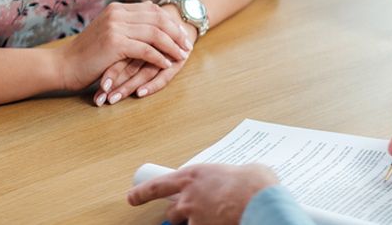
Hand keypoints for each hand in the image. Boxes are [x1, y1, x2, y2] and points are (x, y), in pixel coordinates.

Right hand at [54, 1, 191, 91]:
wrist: (64, 65)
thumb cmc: (86, 54)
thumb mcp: (107, 32)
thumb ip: (126, 24)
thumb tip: (149, 19)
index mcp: (117, 9)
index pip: (152, 9)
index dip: (170, 22)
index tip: (181, 34)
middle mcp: (117, 14)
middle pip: (157, 18)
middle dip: (175, 33)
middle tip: (187, 46)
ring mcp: (116, 27)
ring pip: (155, 34)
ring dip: (172, 46)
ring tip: (182, 57)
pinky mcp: (115, 44)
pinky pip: (146, 50)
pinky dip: (159, 58)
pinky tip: (166, 65)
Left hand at [127, 164, 277, 224]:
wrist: (260, 199)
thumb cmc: (254, 183)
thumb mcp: (238, 171)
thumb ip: (227, 178)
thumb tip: (238, 181)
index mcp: (193, 175)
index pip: (158, 185)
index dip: (142, 193)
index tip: (131, 198)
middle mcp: (188, 197)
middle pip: (173, 212)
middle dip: (182, 215)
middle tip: (197, 214)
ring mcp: (194, 218)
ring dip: (199, 223)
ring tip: (218, 217)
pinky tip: (225, 221)